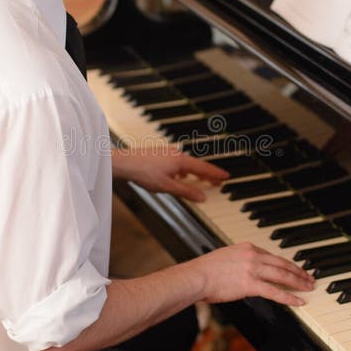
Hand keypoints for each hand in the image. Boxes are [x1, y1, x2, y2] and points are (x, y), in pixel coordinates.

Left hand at [112, 146, 228, 200]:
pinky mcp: (160, 154)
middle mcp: (176, 154)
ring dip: (195, 172)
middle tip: (217, 182)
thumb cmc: (143, 172)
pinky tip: (180, 176)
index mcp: (181, 160)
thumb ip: (186, 192)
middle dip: (207, 174)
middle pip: (197, 165)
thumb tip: (202, 197)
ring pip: (187, 164)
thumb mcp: (167, 186)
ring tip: (201, 180)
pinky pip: (177, 162)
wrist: (124, 162)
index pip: (204, 168)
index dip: (215, 174)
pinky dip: (184, 170)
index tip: (226, 177)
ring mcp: (168, 153)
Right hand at [190, 242, 314, 306]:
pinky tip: (298, 301)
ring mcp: (253, 269)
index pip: (273, 255)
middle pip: (282, 263)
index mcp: (247, 247)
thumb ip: (239, 260)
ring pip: (283, 276)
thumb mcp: (225, 257)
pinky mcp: (251, 284)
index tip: (294, 268)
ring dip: (298, 282)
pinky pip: (275, 291)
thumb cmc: (205, 270)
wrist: (196, 276)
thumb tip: (246, 269)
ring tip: (308, 287)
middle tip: (309, 277)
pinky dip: (289, 297)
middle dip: (298, 271)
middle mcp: (253, 256)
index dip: (286, 263)